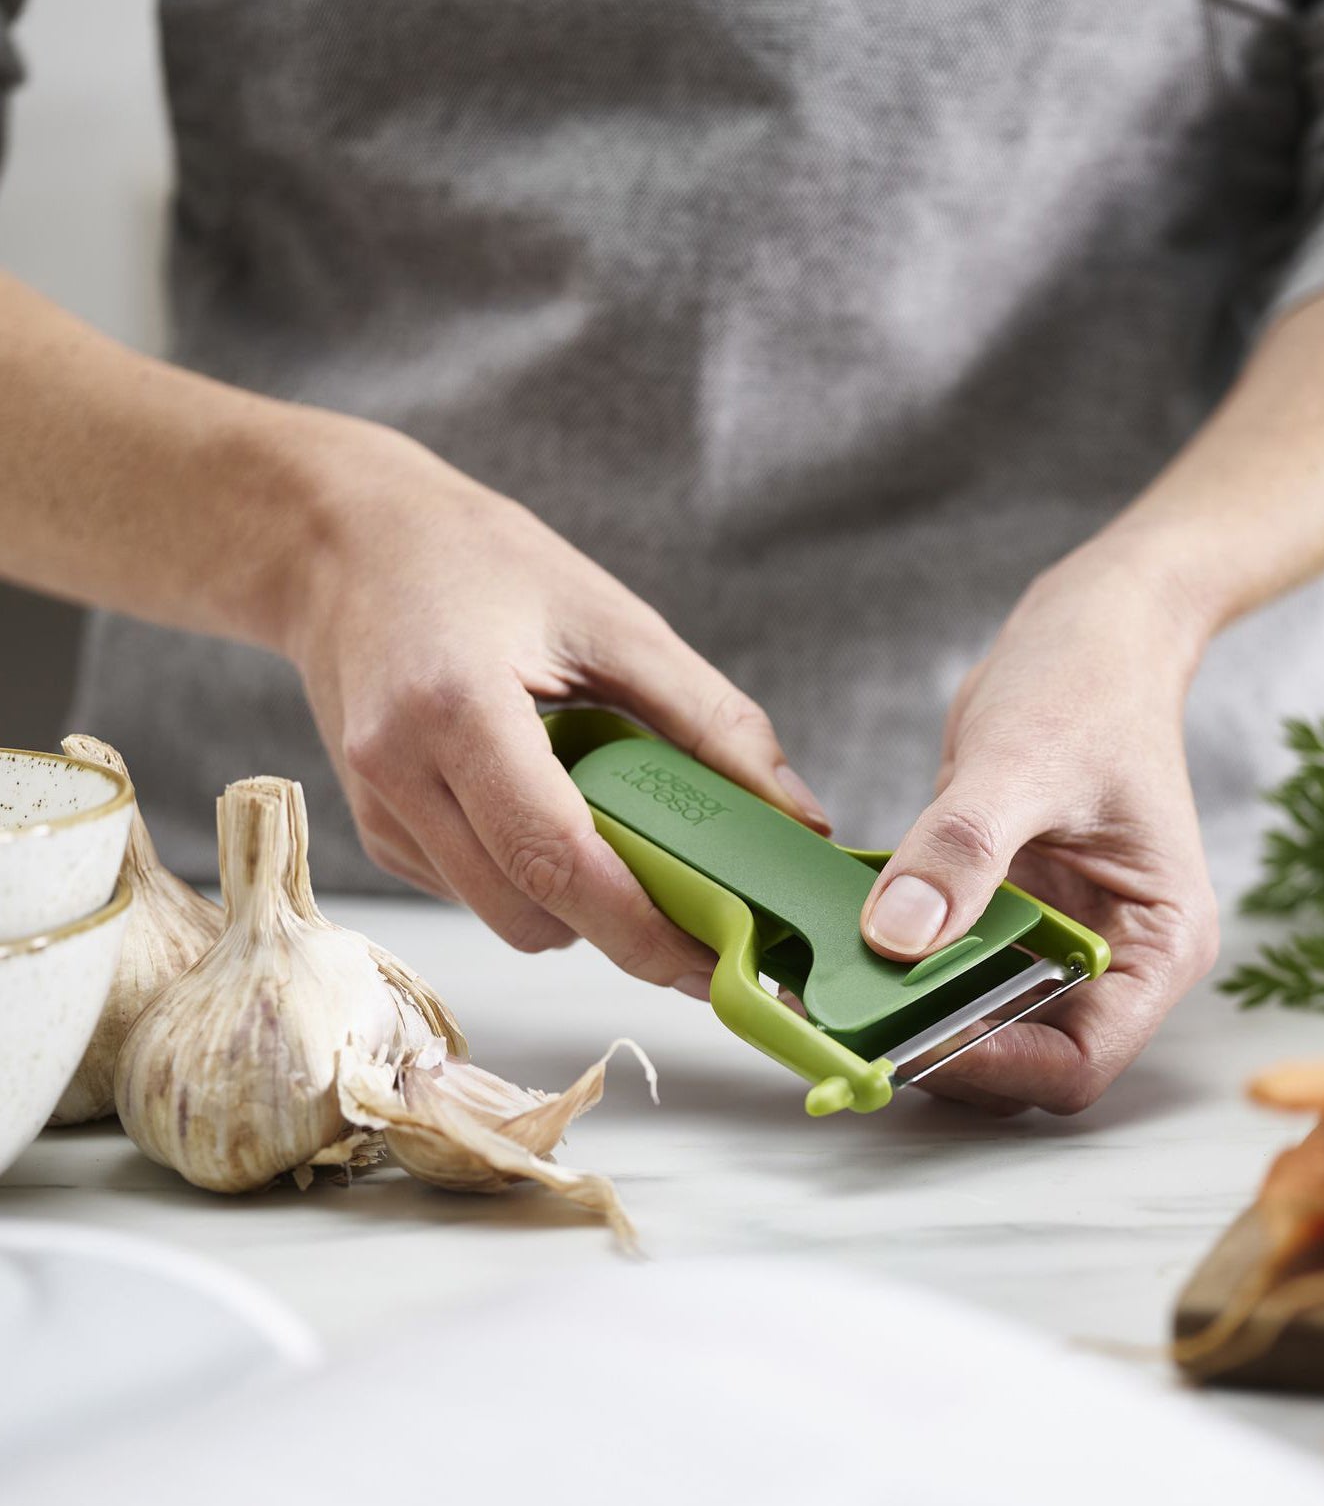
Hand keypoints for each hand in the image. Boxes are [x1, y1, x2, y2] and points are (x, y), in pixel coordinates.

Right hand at [280, 425, 830, 979]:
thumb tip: (799, 818)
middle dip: (625, 932)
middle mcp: (399, 770)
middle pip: (530, 913)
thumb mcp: (616, 621)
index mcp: (457, 707)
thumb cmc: (481, 564)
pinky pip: (474, 893)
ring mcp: (377, 810)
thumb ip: (713, 721)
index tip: (719, 960)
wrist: (342, 545)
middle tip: (704, 911)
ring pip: (503, 918)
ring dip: (580, 908)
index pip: (556, 858)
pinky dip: (532, 881)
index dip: (644, 928)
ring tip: (625, 836)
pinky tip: (553, 812)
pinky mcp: (375, 831)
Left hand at [861, 535, 1218, 1112]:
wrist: (1089, 634)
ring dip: (910, 1021)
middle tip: (848, 1029)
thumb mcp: (1022, 761)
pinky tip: (840, 955)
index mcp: (1158, 944)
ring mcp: (1059, 944)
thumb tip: (898, 937)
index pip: (1084, 1060)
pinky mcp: (1009, 920)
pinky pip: (952, 974)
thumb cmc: (1089, 686)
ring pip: (983, 1026)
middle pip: (1029, 1060)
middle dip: (943, 1053)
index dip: (998, 1066)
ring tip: (832, 999)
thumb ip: (962, 849)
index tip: (910, 1042)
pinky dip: (900, 974)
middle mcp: (1116, 960)